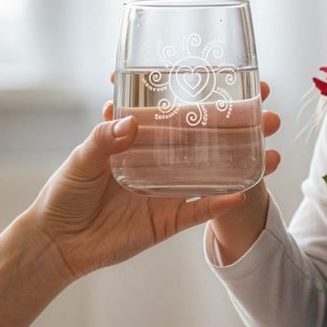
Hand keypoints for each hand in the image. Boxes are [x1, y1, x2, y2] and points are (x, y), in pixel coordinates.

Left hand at [26, 81, 280, 281]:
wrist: (56, 242)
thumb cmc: (64, 193)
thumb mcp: (82, 158)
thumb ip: (105, 139)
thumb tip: (129, 122)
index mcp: (139, 140)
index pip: (177, 114)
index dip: (202, 100)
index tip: (231, 84)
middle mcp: (158, 162)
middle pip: (204, 142)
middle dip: (235, 129)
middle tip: (265, 116)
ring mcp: (165, 190)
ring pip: (210, 174)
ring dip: (239, 163)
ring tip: (269, 152)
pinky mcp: (167, 220)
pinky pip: (198, 209)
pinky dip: (219, 202)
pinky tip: (241, 192)